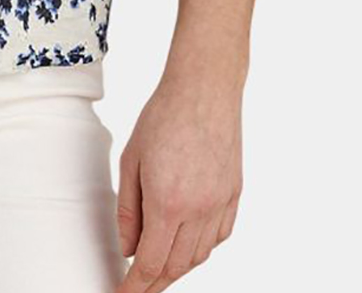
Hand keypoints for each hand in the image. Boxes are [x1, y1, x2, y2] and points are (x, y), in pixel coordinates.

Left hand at [113, 71, 241, 290]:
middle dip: (155, 283)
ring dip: (178, 268)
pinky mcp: (235, 195)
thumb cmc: (162, 117)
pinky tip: (187, 244)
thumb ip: (129, 210)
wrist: (204, 89)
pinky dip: (201, 249)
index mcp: (168, 202)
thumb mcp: (131, 160)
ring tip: (157, 267)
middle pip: (176, 267)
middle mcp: (199, 210)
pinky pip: (219, 237)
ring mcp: (221, 204)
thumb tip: (127, 249)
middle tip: (136, 287)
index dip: (135, 287)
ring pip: (200, 256)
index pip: (150, 263)